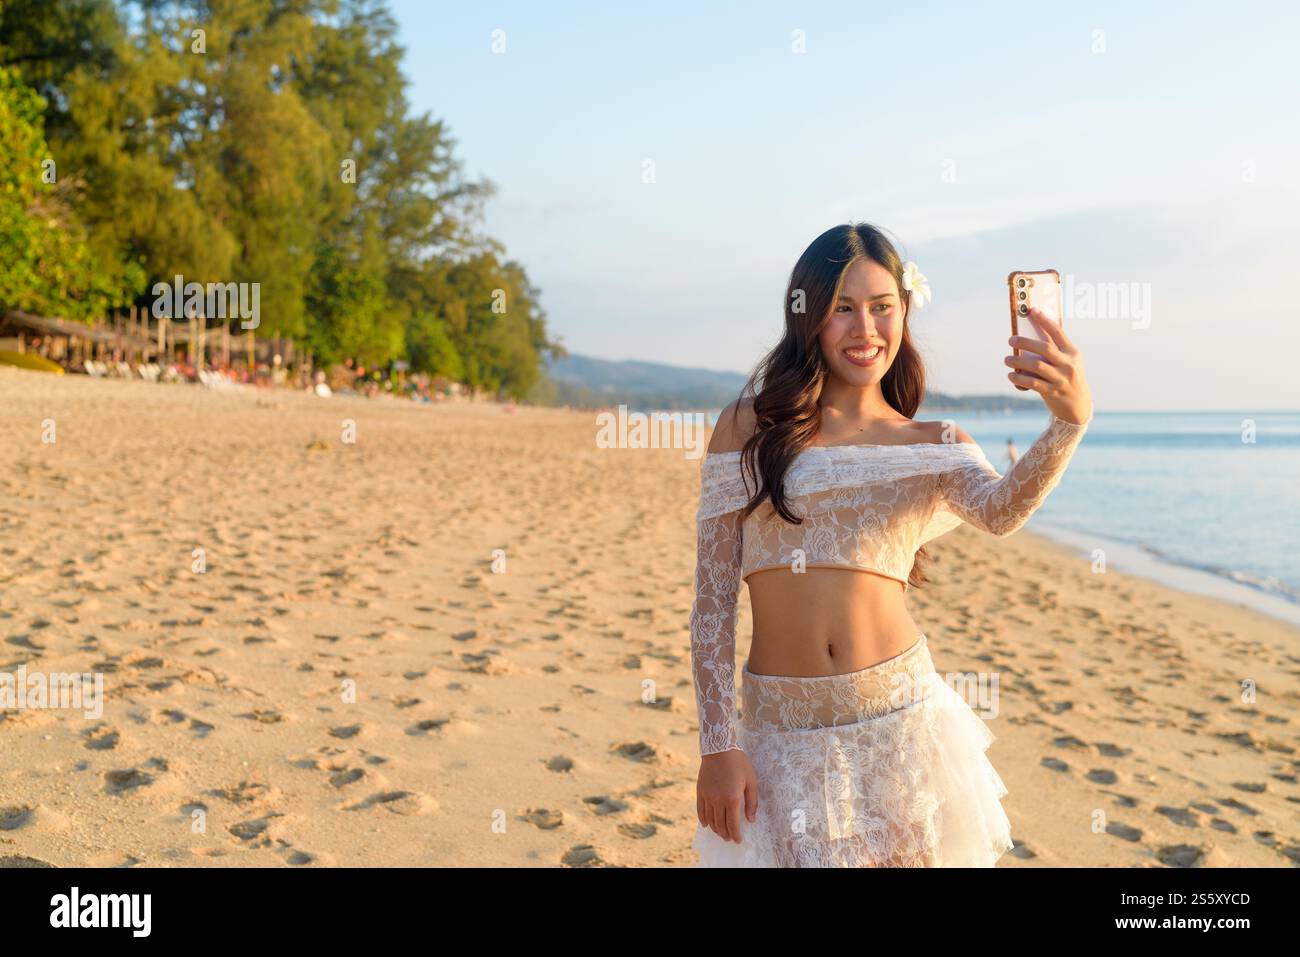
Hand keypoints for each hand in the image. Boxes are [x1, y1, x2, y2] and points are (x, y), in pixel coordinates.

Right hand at [697, 749, 758, 842]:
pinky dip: (703, 820)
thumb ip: (752, 802)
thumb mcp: (751, 781)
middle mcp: (718, 800)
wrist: (719, 748)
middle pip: (720, 824)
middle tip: (730, 838)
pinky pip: (700, 811)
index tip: (738, 840)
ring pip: (710, 820)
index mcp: (732, 798)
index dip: (736, 835)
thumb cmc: (739, 763)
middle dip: (726, 834)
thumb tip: (751, 820)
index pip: (733, 824)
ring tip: (721, 833)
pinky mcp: (700, 792)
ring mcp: (707, 796)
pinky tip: (707, 824)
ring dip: (715, 829)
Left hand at [1005, 307, 1092, 424]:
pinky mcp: (1052, 392)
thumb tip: (1027, 338)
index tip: (1031, 310)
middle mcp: (1068, 364)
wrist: (1078, 406)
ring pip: (1036, 366)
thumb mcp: (1067, 362)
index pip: (1057, 332)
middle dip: (1025, 342)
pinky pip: (1033, 383)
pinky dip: (1020, 379)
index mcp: (1073, 353)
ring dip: (1018, 361)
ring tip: (1007, 360)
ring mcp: (1061, 379)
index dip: (1044, 320)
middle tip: (1011, 340)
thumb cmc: (1067, 378)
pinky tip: (1011, 375)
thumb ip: (1054, 351)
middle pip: (1045, 348)